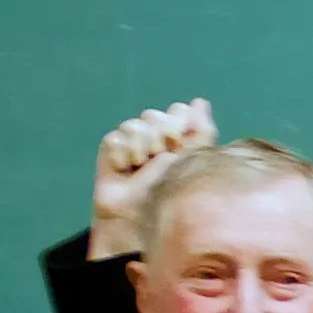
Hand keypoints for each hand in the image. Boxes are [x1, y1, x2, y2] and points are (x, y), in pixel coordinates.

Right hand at [90, 99, 218, 256]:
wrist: (143, 211)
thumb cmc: (172, 188)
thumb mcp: (193, 159)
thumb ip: (201, 130)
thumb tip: (200, 101)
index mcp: (178, 131)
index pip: (178, 110)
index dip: (178, 126)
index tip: (179, 147)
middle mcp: (155, 130)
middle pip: (155, 115)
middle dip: (160, 139)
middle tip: (159, 159)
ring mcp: (131, 136)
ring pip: (135, 126)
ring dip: (142, 150)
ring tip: (141, 167)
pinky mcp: (110, 145)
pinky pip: (115, 139)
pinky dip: (122, 157)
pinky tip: (124, 169)